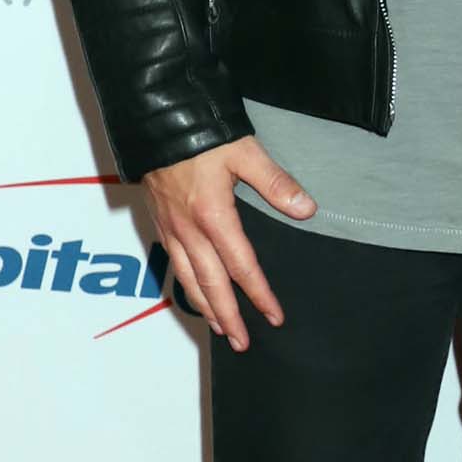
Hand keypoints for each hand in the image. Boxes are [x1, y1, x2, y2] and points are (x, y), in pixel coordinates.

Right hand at [142, 135, 315, 348]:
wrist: (155, 118)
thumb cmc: (200, 132)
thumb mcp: (245, 152)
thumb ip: (276, 183)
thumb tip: (306, 209)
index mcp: (213, 217)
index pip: (242, 267)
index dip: (259, 294)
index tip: (274, 316)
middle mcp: (189, 229)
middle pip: (210, 284)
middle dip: (227, 317)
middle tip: (241, 343)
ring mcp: (170, 227)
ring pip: (187, 279)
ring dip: (204, 307)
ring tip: (218, 328)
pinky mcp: (159, 220)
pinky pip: (173, 263)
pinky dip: (185, 284)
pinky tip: (192, 291)